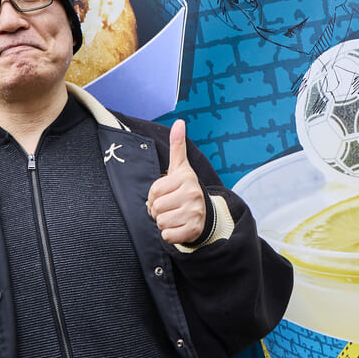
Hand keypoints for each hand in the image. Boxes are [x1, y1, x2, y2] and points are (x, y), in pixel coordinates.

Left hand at [147, 120, 206, 244]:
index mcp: (186, 178)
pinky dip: (169, 235)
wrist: (205, 214)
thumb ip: (178, 145)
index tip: (165, 195)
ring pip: (161, 222)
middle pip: (156, 208)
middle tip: (169, 208)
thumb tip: (179, 121)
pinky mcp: (194, 230)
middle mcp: (192, 194)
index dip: (154, 196)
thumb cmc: (186, 188)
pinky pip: (168, 236)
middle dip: (158, 211)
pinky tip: (178, 227)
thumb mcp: (180, 167)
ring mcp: (194, 213)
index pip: (154, 191)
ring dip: (163, 222)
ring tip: (174, 216)